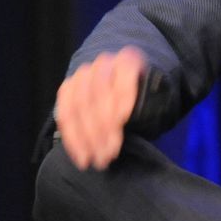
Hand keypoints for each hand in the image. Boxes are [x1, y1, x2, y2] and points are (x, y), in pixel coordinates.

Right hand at [54, 47, 148, 169]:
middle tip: (108, 155)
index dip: (122, 101)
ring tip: (95, 160)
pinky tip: (81, 154)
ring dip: (86, 138)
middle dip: (102, 129)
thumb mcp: (156, 96)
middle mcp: (103, 64)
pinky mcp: (67, 89)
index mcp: (129, 60)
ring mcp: (82, 75)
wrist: (122, 81)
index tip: (122, 123)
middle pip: (98, 96)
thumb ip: (150, 105)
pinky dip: (72, 137)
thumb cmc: (144, 95)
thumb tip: (138, 120)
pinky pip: (65, 115)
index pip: (123, 81)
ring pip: (78, 107)